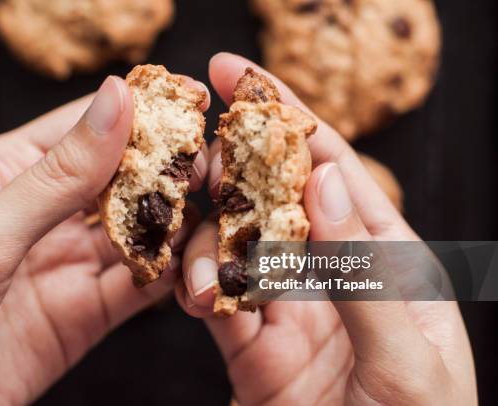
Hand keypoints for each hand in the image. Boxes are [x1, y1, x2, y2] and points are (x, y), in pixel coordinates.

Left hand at [0, 75, 209, 404]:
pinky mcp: (83, 314)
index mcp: (4, 176)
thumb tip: (115, 102)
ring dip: (176, 227)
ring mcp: (64, 265)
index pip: (83, 130)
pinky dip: (170, 279)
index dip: (139, 114)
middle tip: (213, 169)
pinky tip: (193, 270)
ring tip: (215, 219)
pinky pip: (139, 287)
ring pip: (138, 234)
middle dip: (168, 172)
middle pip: (120, 181)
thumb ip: (57, 176)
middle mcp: (41, 215)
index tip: (192, 104)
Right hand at [176, 53, 476, 404]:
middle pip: (274, 195)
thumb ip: (366, 273)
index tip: (241, 74)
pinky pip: (214, 298)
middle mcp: (334, 273)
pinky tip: (193, 291)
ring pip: (233, 243)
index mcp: (389, 260)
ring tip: (202, 264)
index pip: (334, 171)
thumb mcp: (409, 359)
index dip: (289, 117)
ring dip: (209, 241)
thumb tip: (324, 182)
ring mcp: (289, 306)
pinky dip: (196, 286)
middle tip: (195, 150)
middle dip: (233, 166)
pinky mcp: (251, 344)